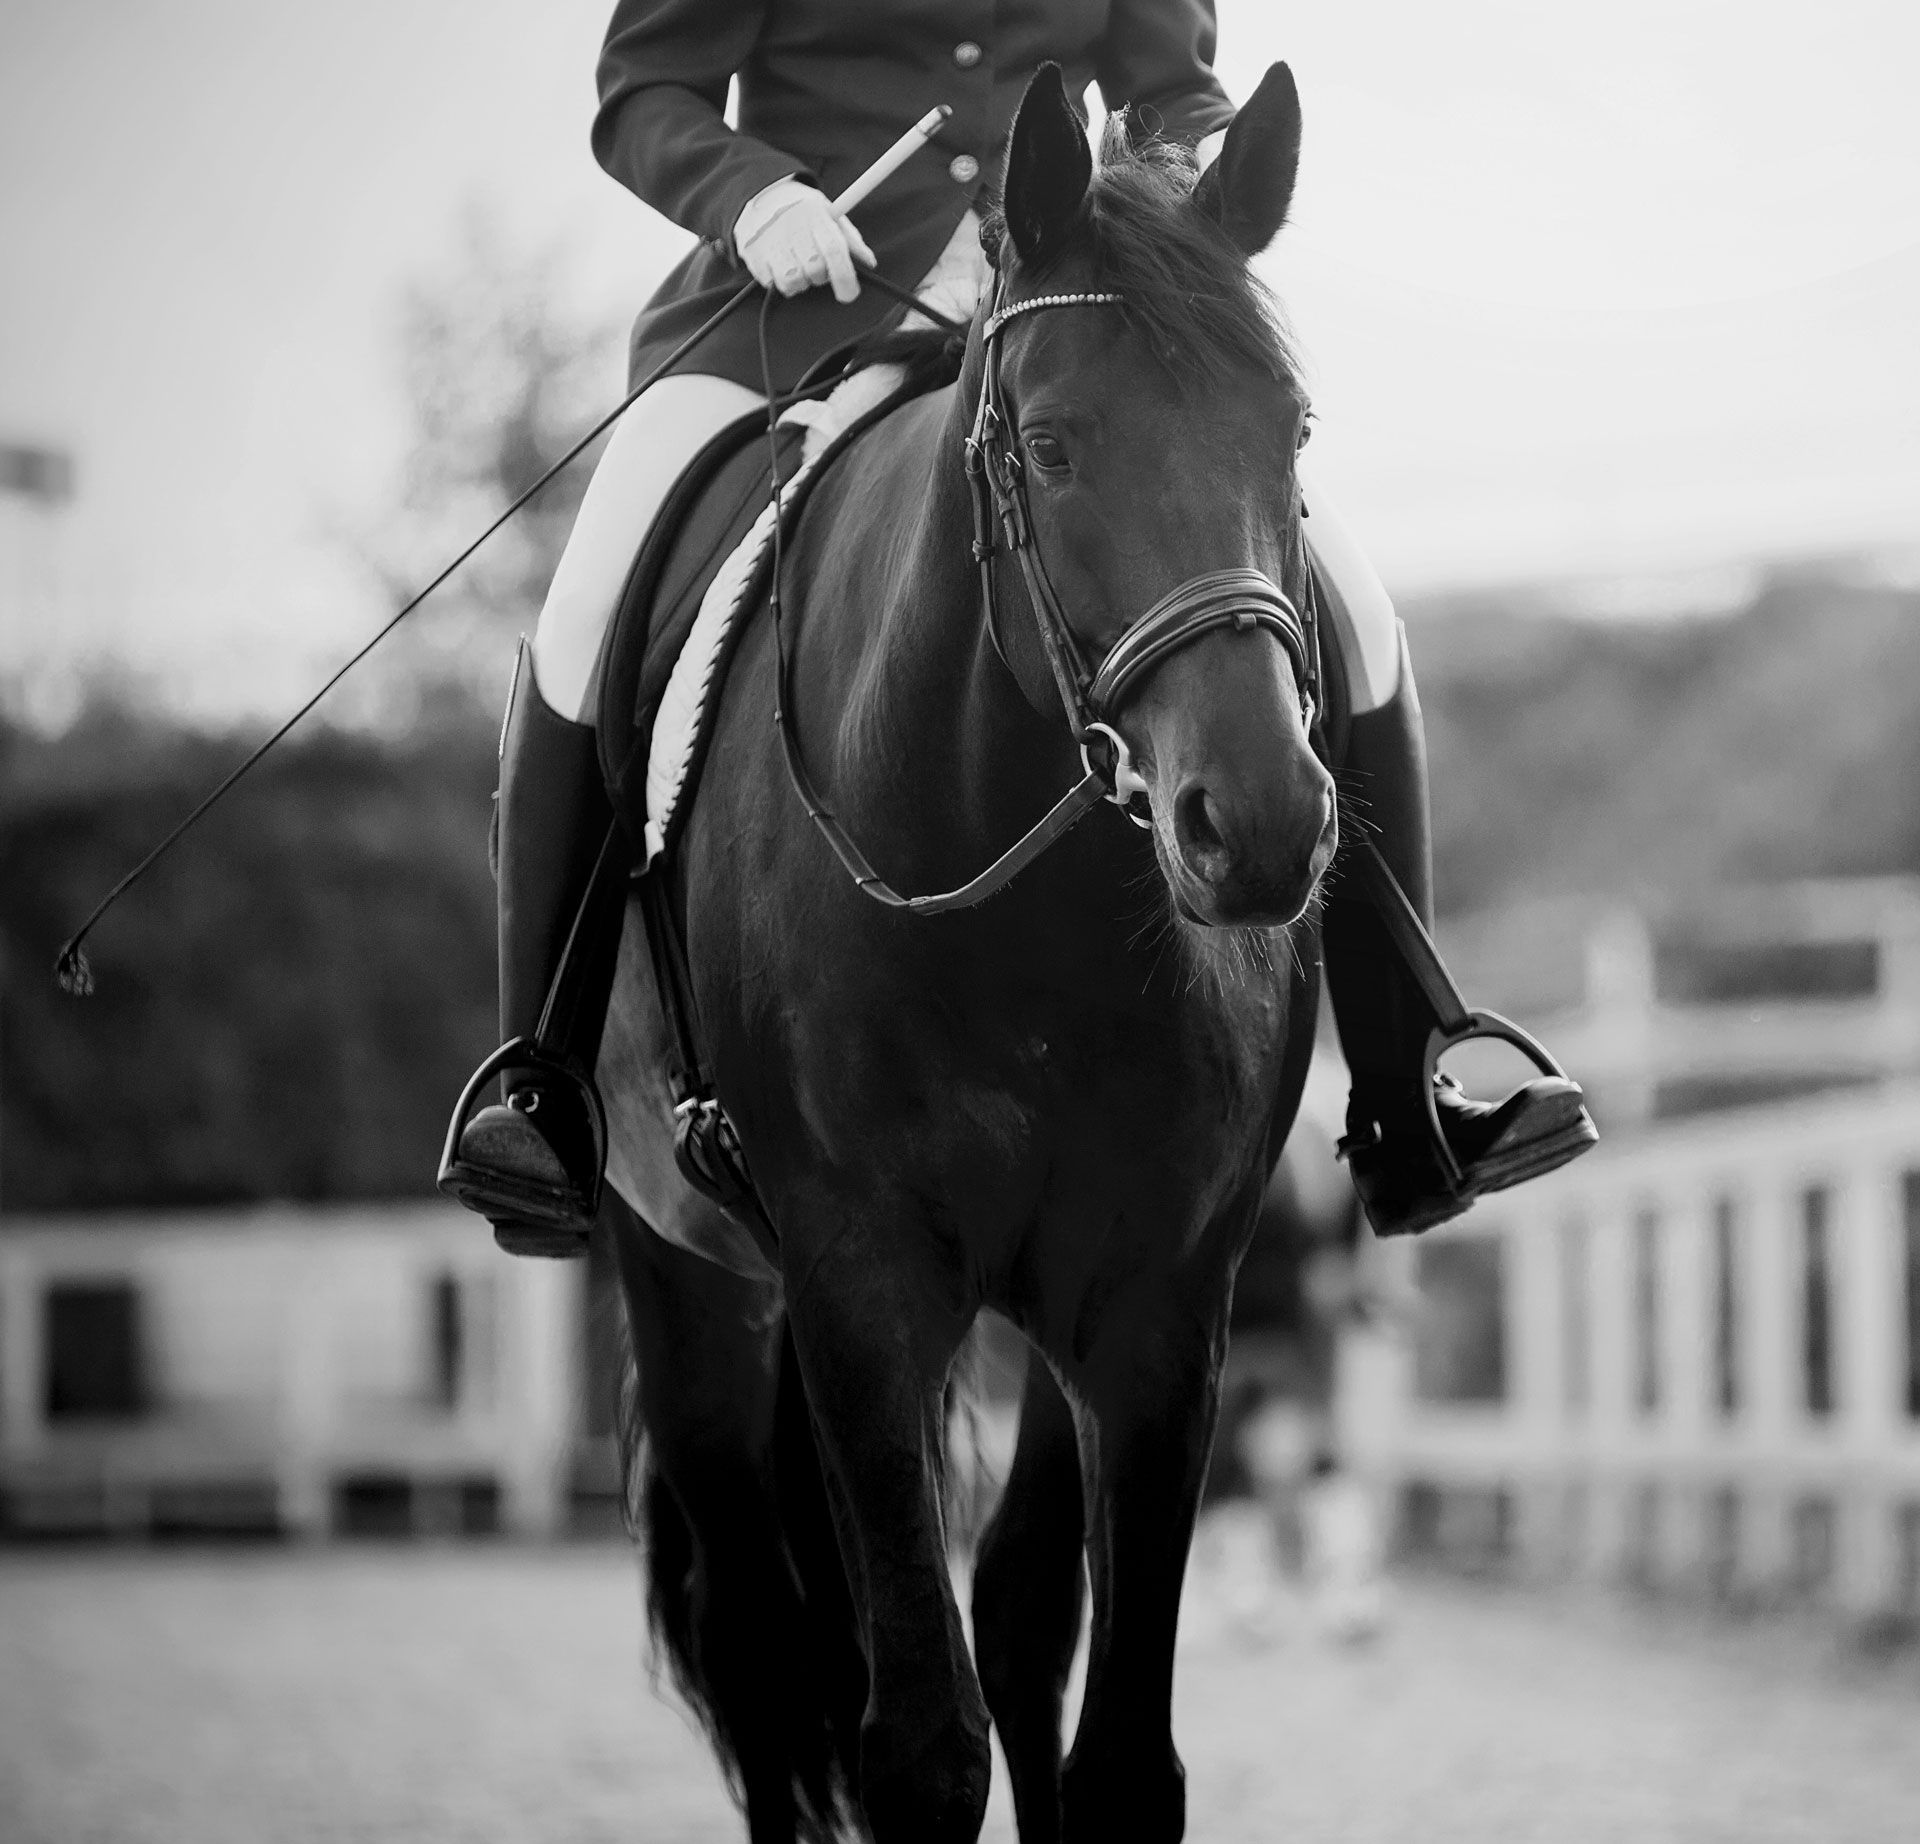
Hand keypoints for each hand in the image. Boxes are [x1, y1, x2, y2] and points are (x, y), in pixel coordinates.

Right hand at [735, 178, 874, 303]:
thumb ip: (850, 239)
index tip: (849, 293)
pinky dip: (777, 280)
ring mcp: (769, 240)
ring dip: (798, 282)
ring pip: (792, 282)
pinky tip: (778, 263)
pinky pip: (770, 283)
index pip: (834, 251)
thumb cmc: (802, 209)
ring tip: (796, 265)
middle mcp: (792, 227)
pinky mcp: (751, 253)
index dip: (845, 278)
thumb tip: (869, 262)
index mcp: (815, 216)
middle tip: (814, 264)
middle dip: (819, 276)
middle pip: (814, 271)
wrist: (760, 192)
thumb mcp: (829, 213)